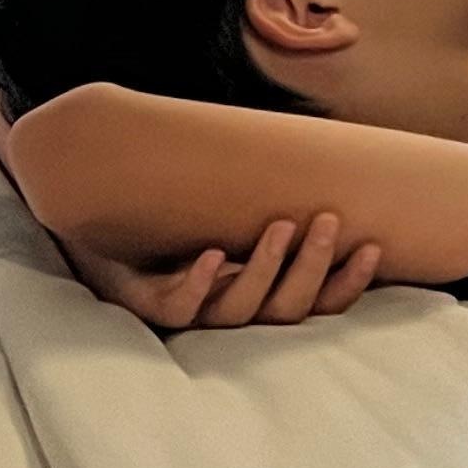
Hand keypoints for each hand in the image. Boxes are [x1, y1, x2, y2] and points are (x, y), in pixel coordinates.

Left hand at [63, 212, 384, 332]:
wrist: (95, 215)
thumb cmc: (176, 214)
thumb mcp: (235, 205)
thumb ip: (279, 195)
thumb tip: (340, 155)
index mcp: (257, 292)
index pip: (314, 303)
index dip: (345, 285)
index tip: (372, 248)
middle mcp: (228, 308)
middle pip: (282, 310)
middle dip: (310, 268)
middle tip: (326, 221)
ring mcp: (189, 308)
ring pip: (235, 312)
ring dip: (262, 270)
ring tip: (279, 225)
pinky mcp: (144, 301)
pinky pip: (175, 308)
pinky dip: (196, 285)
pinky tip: (212, 256)